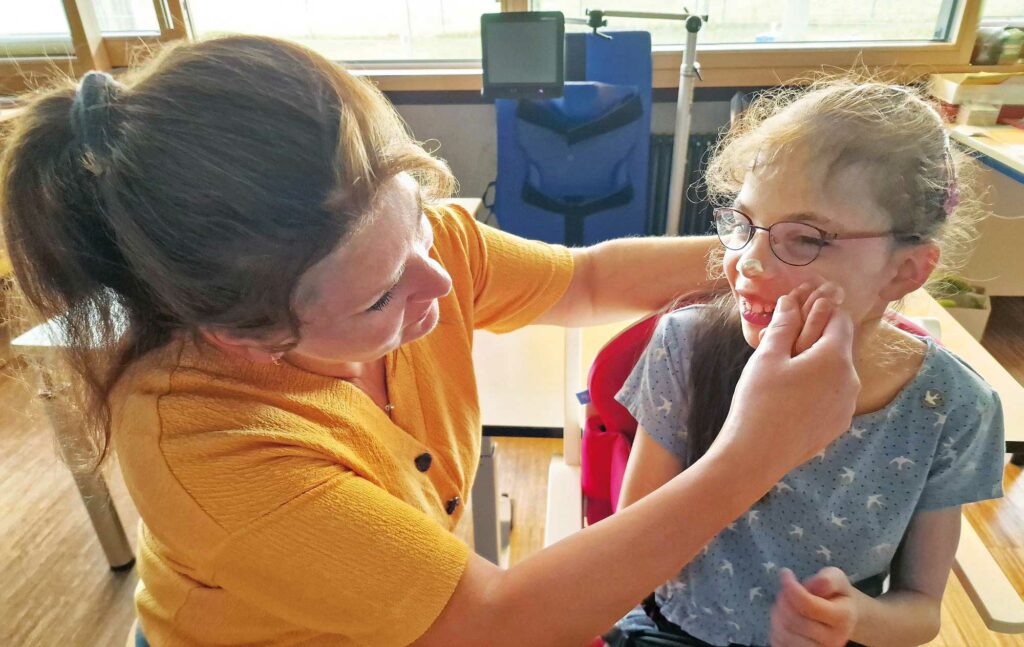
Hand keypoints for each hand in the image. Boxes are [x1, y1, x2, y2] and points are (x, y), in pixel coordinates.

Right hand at [714, 283, 858, 476]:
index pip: (840, 320)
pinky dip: (817, 388)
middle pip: (839, 347)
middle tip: (784, 342)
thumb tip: (789, 300)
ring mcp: (847, 406)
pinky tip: (790, 398)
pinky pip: (832, 396)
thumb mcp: (768, 356)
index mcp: (836, 358)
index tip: (801, 309)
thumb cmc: (759, 400)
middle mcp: (852, 380)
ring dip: (817, 365)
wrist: (756, 455)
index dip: (822, 310)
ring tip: (784, 372)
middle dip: (816, 338)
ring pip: (836, 372)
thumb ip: (783, 325)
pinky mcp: (838, 425)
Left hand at [770, 568, 857, 646]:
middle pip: (793, 619)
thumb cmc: (836, 595)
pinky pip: (779, 644)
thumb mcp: (837, 579)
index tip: (786, 573)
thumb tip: (814, 584)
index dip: (791, 587)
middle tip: (786, 590)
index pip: (807, 604)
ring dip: (777, 614)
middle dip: (783, 599)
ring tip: (785, 604)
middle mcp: (833, 639)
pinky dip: (775, 629)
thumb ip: (828, 579)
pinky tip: (783, 619)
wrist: (842, 619)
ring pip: (784, 633)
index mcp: (843, 618)